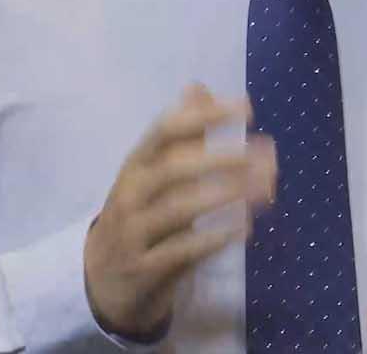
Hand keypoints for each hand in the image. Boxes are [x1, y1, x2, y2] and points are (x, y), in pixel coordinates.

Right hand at [83, 84, 275, 338]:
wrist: (99, 279)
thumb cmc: (137, 216)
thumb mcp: (151, 174)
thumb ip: (179, 135)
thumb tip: (198, 86)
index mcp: (136, 164)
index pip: (166, 129)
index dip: (205, 115)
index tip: (247, 108)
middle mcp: (131, 193)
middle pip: (174, 168)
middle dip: (222, 158)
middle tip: (267, 154)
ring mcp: (134, 231)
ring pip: (180, 207)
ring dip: (227, 195)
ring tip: (265, 187)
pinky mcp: (144, 267)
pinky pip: (182, 250)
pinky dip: (215, 237)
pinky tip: (245, 228)